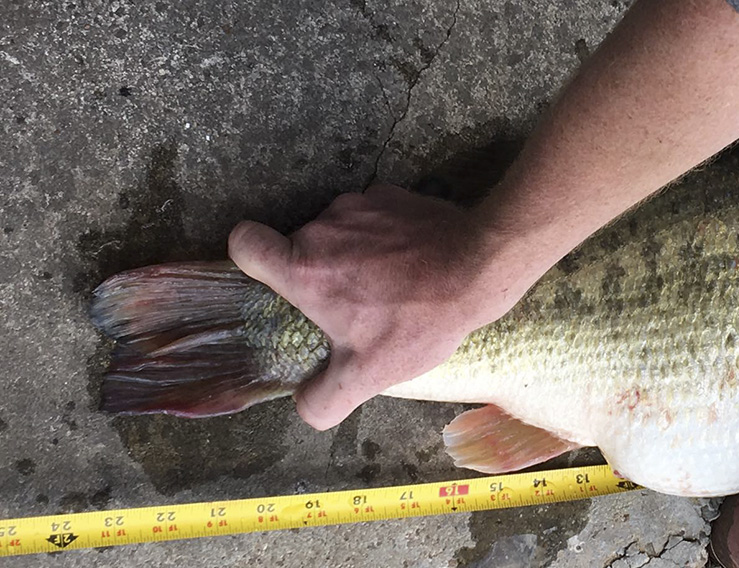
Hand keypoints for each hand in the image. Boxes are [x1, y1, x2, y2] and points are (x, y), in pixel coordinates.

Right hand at [228, 184, 528, 429]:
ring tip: (389, 286)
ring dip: (352, 257)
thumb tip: (304, 404)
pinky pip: (370, 217)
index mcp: (304, 268)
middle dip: (318, 275)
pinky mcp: (391, 194)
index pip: (244, 243)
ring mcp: (359, 205)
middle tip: (354, 305)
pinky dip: (382, 238)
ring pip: (336, 231)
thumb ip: (324, 398)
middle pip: (298, 245)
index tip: (276, 283)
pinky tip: (409, 263)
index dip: (250, 260)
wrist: (480, 268)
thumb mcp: (369, 374)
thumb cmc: (420, 320)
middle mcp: (323, 227)